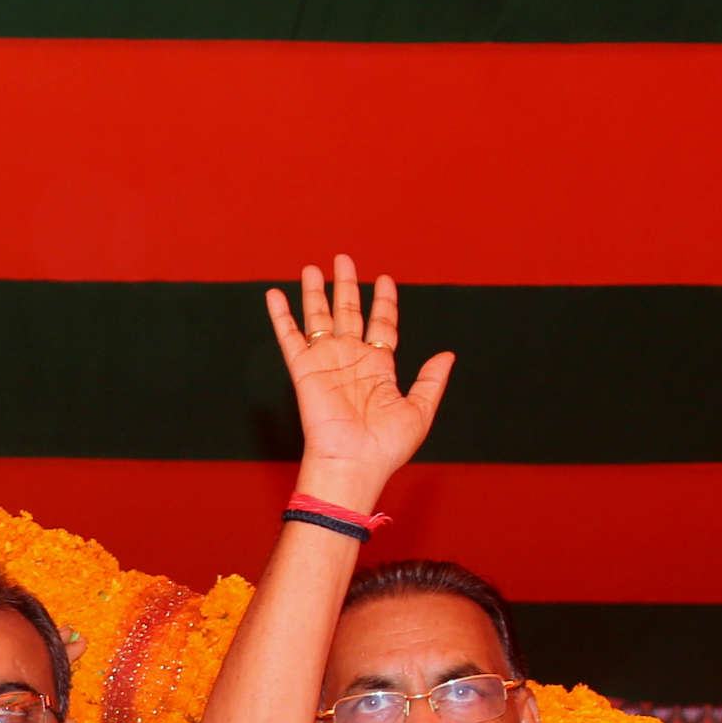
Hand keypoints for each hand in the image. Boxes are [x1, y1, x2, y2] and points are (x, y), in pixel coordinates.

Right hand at [265, 254, 450, 505]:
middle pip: (349, 313)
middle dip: (347, 285)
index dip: (384, 301)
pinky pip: (290, 337)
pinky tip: (274, 294)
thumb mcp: (420, 411)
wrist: (354, 463)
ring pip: (319, 318)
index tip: (384, 279)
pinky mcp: (304, 370)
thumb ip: (431, 380)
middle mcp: (351, 360)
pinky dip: (281, 316)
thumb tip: (447, 354)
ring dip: (315, 292)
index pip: (381, 325)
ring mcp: (326, 363)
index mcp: (378, 368)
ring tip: (313, 267)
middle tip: (343, 259)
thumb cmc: (386, 446)